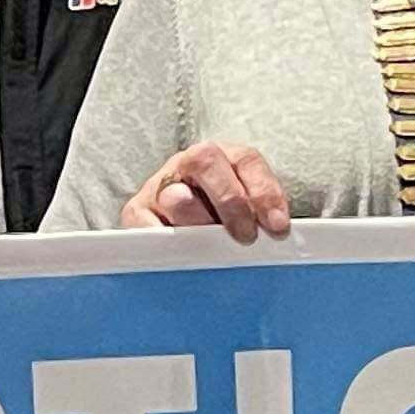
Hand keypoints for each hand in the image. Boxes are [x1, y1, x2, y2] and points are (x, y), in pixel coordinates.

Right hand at [124, 139, 294, 242]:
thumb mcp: (245, 216)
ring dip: (196, 222)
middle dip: (231, 200)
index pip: (246, 161)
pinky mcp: (136, 212)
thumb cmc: (218, 226)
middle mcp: (188, 164)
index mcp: (224, 159)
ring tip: (208, 248)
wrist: (173, 233)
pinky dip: (162, 238)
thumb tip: (274, 237)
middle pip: (206, 161)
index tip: (277, 227)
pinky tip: (177, 254)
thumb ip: (259, 219)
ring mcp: (160, 186)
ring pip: (176, 194)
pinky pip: (145, 223)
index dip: (264, 191)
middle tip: (245, 237)